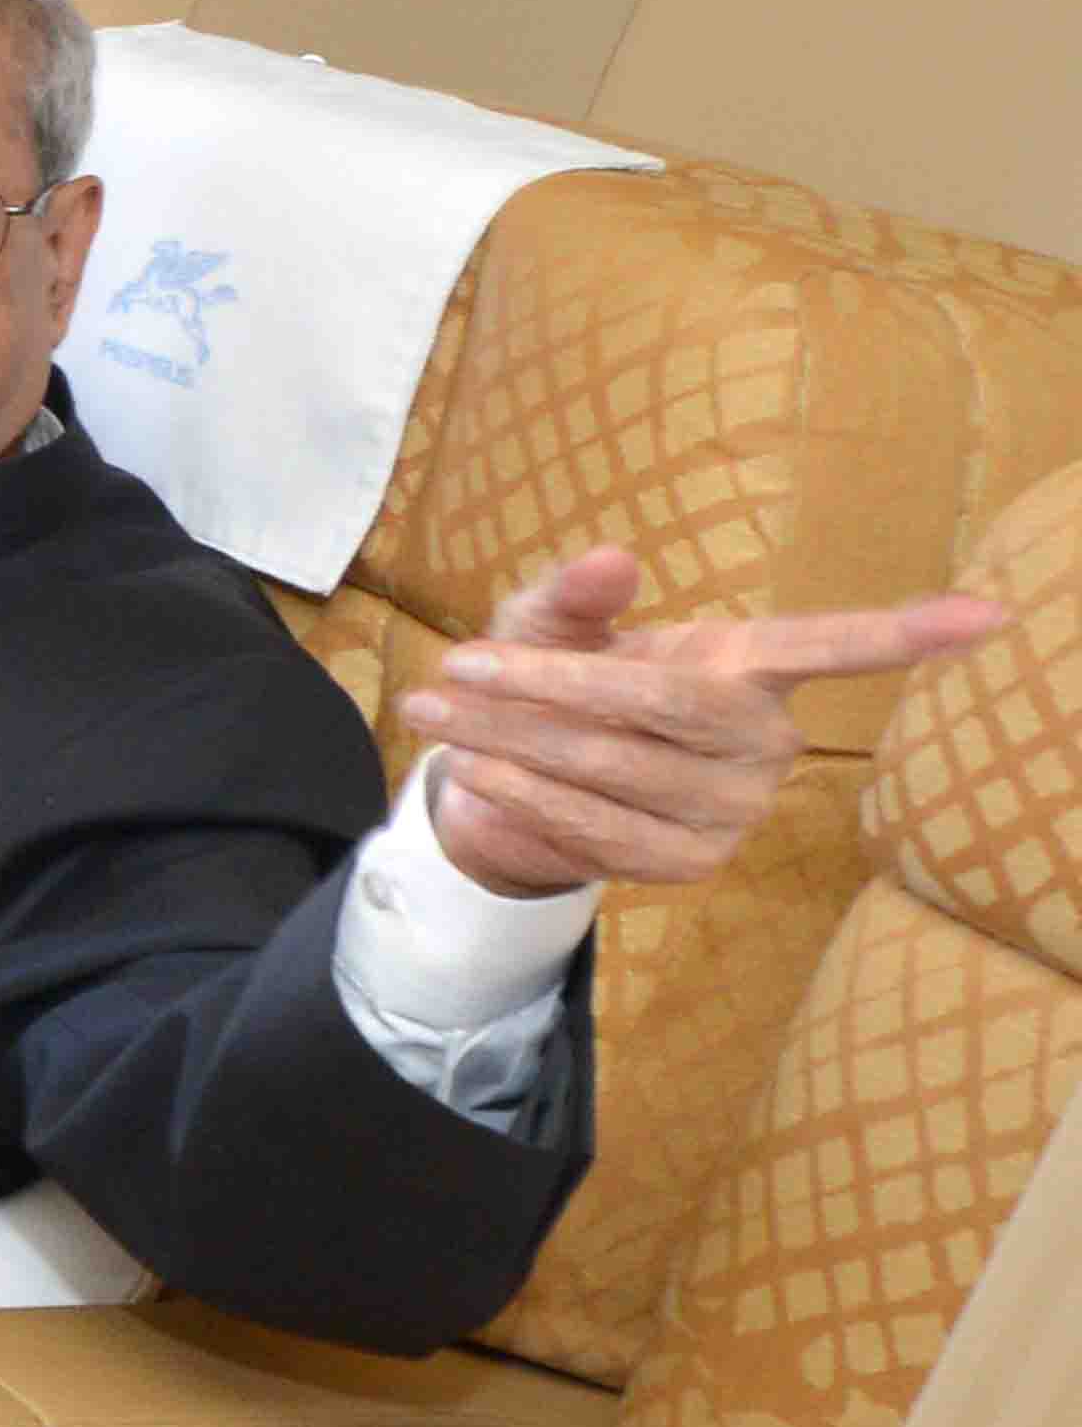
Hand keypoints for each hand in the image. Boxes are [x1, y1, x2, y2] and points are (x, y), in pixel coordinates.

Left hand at [400, 550, 1003, 900]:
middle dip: (552, 685)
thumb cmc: (552, 678)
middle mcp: (767, 739)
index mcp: (754, 666)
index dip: (907, 633)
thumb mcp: (548, 624)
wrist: (513, 780)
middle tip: (458, 667)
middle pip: (664, 704)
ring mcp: (735, 810)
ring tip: (436, 709)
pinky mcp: (689, 866)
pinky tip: (475, 768)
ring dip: (511, 739)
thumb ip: (573, 597)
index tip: (990, 615)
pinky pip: (599, 827)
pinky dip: (525, 792)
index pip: (836, 646)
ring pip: (615, 766)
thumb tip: (607, 560)